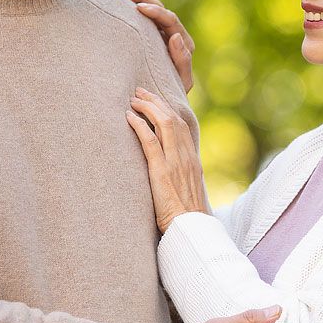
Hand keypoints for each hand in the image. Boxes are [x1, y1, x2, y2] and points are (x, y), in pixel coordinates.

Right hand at [120, 0, 194, 92]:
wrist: (163, 103)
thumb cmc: (172, 94)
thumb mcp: (180, 82)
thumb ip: (182, 62)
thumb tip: (175, 36)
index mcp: (184, 44)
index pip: (171, 22)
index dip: (156, 13)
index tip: (139, 9)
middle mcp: (175, 36)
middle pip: (162, 11)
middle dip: (145, 0)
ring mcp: (162, 35)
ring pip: (153, 10)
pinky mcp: (151, 37)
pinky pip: (144, 19)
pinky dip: (134, 9)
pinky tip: (119, 3)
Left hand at [127, 87, 206, 232]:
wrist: (191, 230)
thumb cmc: (187, 218)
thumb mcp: (186, 193)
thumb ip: (179, 179)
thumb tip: (168, 174)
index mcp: (192, 161)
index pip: (181, 126)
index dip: (168, 109)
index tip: (155, 101)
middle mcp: (186, 157)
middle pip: (173, 118)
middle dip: (156, 101)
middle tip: (141, 92)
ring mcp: (175, 163)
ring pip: (164, 124)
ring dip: (148, 108)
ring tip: (134, 99)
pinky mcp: (162, 172)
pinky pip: (151, 142)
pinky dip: (140, 126)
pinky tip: (129, 117)